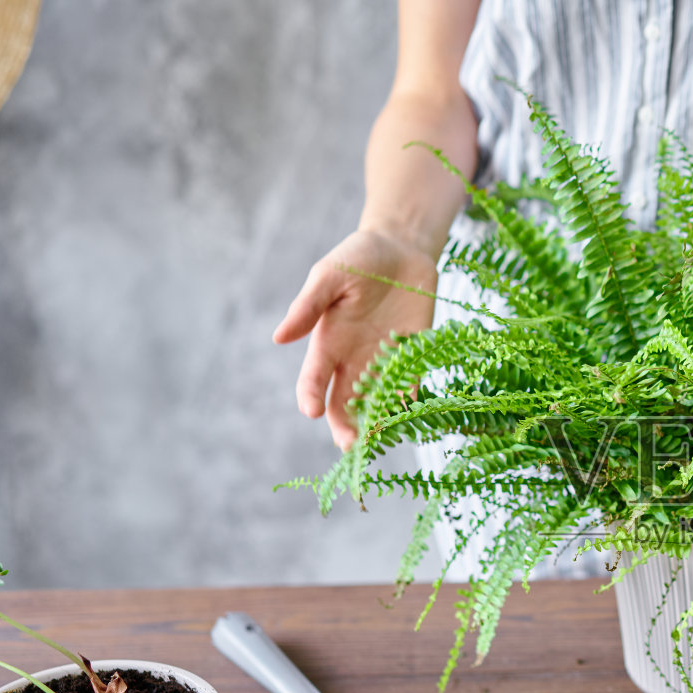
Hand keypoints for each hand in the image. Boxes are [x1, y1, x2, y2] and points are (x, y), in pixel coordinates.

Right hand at [274, 228, 437, 448]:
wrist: (402, 249)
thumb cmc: (358, 259)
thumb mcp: (330, 275)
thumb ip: (308, 306)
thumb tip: (278, 338)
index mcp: (328, 342)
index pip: (314, 378)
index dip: (309, 396)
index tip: (312, 412)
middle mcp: (353, 359)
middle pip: (344, 402)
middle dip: (344, 424)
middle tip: (350, 444)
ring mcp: (384, 361)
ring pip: (376, 402)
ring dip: (376, 422)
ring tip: (378, 439)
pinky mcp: (414, 357)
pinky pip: (409, 387)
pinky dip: (408, 404)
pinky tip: (410, 418)